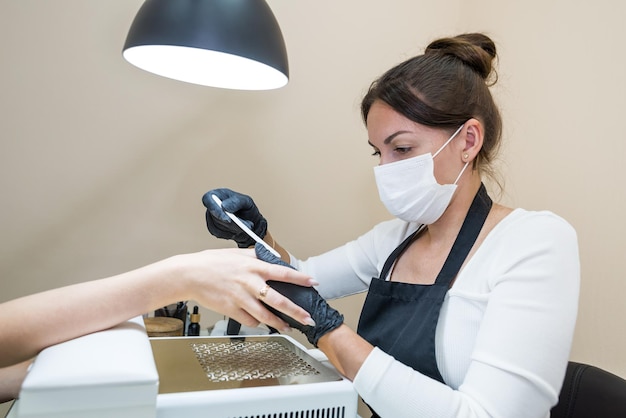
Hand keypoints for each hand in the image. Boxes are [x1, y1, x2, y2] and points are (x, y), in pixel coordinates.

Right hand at [176, 248, 315, 332]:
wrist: (190, 275)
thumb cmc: (211, 263)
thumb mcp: (236, 253)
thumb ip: (255, 255)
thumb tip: (270, 256)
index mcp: (253, 266)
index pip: (283, 272)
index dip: (300, 278)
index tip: (313, 283)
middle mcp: (249, 282)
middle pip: (278, 299)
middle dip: (296, 311)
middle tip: (308, 318)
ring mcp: (240, 297)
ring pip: (265, 315)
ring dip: (279, 323)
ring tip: (288, 327)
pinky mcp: (231, 309)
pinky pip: (249, 320)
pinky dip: (256, 322)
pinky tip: (260, 321)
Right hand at [202, 188, 266, 247]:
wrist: (249, 221)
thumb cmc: (246, 207)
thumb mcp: (246, 201)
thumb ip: (236, 201)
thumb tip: (224, 206)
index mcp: (218, 194)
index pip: (208, 199)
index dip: (215, 209)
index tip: (227, 219)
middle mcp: (212, 205)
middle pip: (215, 216)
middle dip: (231, 223)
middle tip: (247, 226)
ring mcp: (211, 218)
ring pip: (217, 227)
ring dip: (233, 229)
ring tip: (246, 227)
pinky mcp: (213, 229)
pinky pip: (219, 234)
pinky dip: (230, 234)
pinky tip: (239, 231)